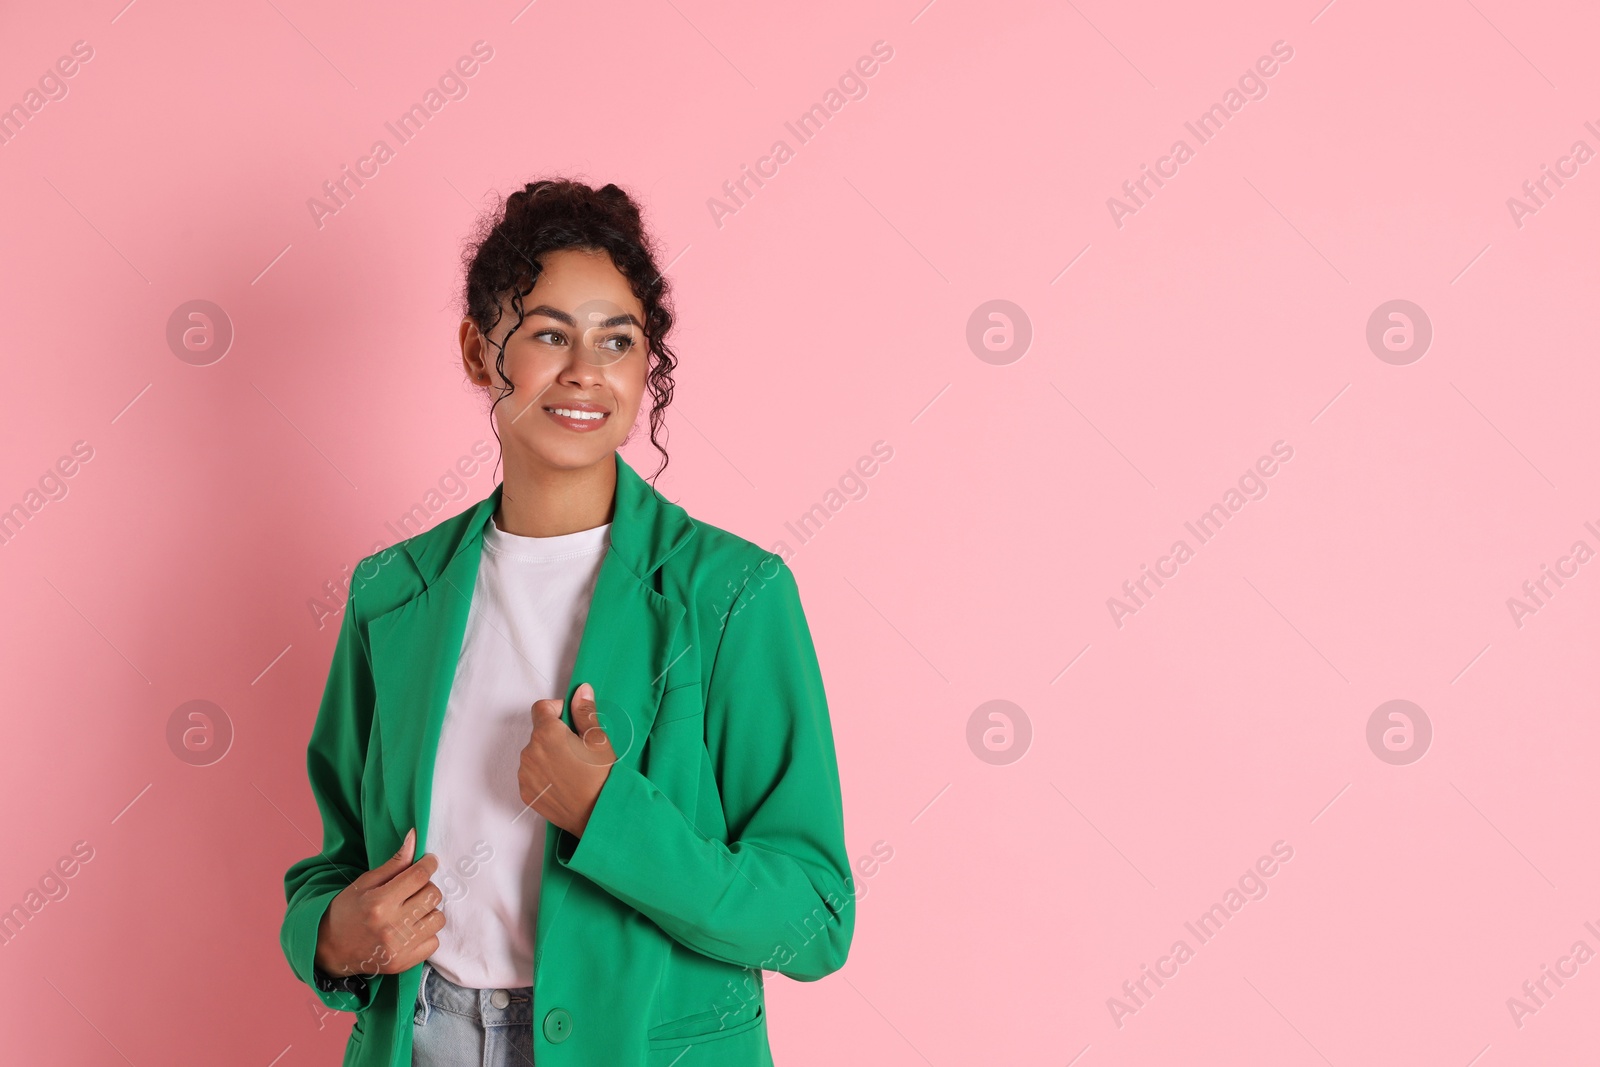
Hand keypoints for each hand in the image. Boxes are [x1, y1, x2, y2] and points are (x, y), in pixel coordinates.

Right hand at [313, 827, 444, 978]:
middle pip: (432, 895)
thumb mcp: (365, 883)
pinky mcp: (403, 963)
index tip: (429, 862)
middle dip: (427, 887)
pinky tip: (411, 929)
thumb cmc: (346, 911)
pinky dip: (426, 934)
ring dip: (429, 911)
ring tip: (413, 910)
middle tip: (415, 889)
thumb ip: (394, 863)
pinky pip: (434, 942)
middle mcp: (391, 926)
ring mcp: (399, 947)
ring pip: (438, 918)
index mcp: (379, 902)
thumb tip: (414, 836)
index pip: (419, 876)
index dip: (429, 864)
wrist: (329, 949)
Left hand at [517, 681, 615, 836]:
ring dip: (548, 755)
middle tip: (578, 751)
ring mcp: (525, 774)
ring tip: (572, 770)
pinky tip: (563, 783)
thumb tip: (581, 690)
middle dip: (555, 735)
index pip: (541, 708)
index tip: (571, 722)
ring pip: (535, 753)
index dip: (557, 710)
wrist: (597, 817)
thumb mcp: (598, 740)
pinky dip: (544, 774)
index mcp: (546, 734)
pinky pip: (532, 774)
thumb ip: (585, 712)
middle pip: (538, 732)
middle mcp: (530, 752)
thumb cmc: (601, 778)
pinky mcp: (526, 792)